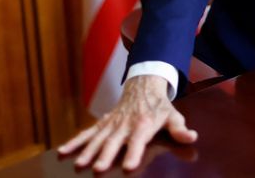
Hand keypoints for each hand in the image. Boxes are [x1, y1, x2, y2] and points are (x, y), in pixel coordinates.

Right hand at [57, 75, 196, 171]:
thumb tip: (192, 137)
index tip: (128, 166)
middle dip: (106, 155)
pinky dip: (75, 142)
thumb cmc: (160, 106)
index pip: (139, 141)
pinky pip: (87, 133)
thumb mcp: (173, 116)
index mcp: (144, 124)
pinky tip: (63, 152)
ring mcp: (112, 123)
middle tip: (97, 169)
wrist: (143, 85)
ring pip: (98, 138)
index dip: (134, 153)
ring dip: (87, 151)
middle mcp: (125, 124)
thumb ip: (180, 129)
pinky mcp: (103, 123)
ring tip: (79, 164)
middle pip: (114, 141)